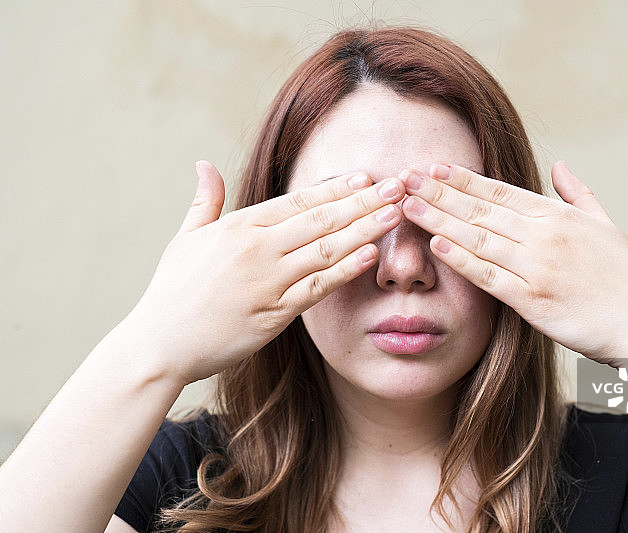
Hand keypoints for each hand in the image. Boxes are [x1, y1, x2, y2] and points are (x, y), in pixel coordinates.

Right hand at [121, 161, 405, 384]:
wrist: (159, 344)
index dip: (336, 188)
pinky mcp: (274, 313)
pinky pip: (317, 287)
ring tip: (396, 214)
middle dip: (363, 201)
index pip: (298, 200)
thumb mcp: (186, 239)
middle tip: (398, 186)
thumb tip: (204, 165)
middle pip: (321, 218)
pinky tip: (370, 255)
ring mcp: (267, 280)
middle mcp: (257, 248)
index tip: (367, 176)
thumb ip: (205, 202)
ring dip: (364, 229)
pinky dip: (344, 270)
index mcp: (239, 226)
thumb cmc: (172, 291)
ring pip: (325, 249)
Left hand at [398, 161, 627, 365]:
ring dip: (439, 220)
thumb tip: (561, 165)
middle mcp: (544, 235)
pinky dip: (462, 260)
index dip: (463, 179)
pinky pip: (490, 276)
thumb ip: (578, 193)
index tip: (433, 167)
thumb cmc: (625, 277)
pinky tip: (437, 246)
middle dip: (438, 193)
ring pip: (478, 238)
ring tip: (408, 205)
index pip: (499, 191)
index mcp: (557, 216)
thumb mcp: (606, 225)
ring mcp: (537, 267)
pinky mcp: (533, 300)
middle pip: (480, 209)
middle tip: (403, 178)